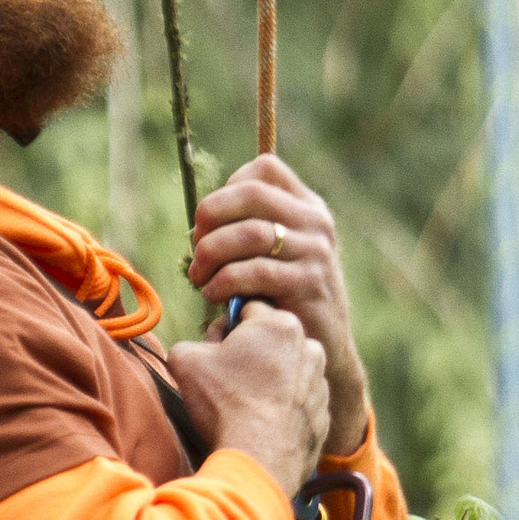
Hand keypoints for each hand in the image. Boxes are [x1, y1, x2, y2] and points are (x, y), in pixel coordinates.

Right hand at [167, 301, 328, 503]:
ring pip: (288, 371)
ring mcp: (321, 382)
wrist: (258, 458)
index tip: (216, 350)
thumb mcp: (185, 361)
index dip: (227, 329)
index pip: (247, 310)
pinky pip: (299, 402)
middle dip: (251, 354)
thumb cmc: (224, 404)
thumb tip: (198, 350)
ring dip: (270, 380)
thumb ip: (191, 343)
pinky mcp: (324, 413)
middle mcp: (310, 346)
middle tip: (229, 380)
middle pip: (271, 340)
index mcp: (280, 324)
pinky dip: (283, 408)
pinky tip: (263, 423)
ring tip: (247, 405)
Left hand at [188, 155, 369, 455]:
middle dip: (210, 217)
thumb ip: (249, 230)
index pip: (264, 170)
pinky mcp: (308, 285)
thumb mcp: (276, 257)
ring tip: (200, 278)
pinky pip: (253, 272)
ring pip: (248, 232)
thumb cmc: (285, 301)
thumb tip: (202, 218)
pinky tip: (215, 297)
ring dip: (211, 254)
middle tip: (195, 250)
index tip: (210, 222)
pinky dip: (223, 282)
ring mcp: (316, 252)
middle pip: (251, 193)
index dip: (227, 189)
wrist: (323, 349)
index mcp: (308, 208)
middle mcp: (316, 223)